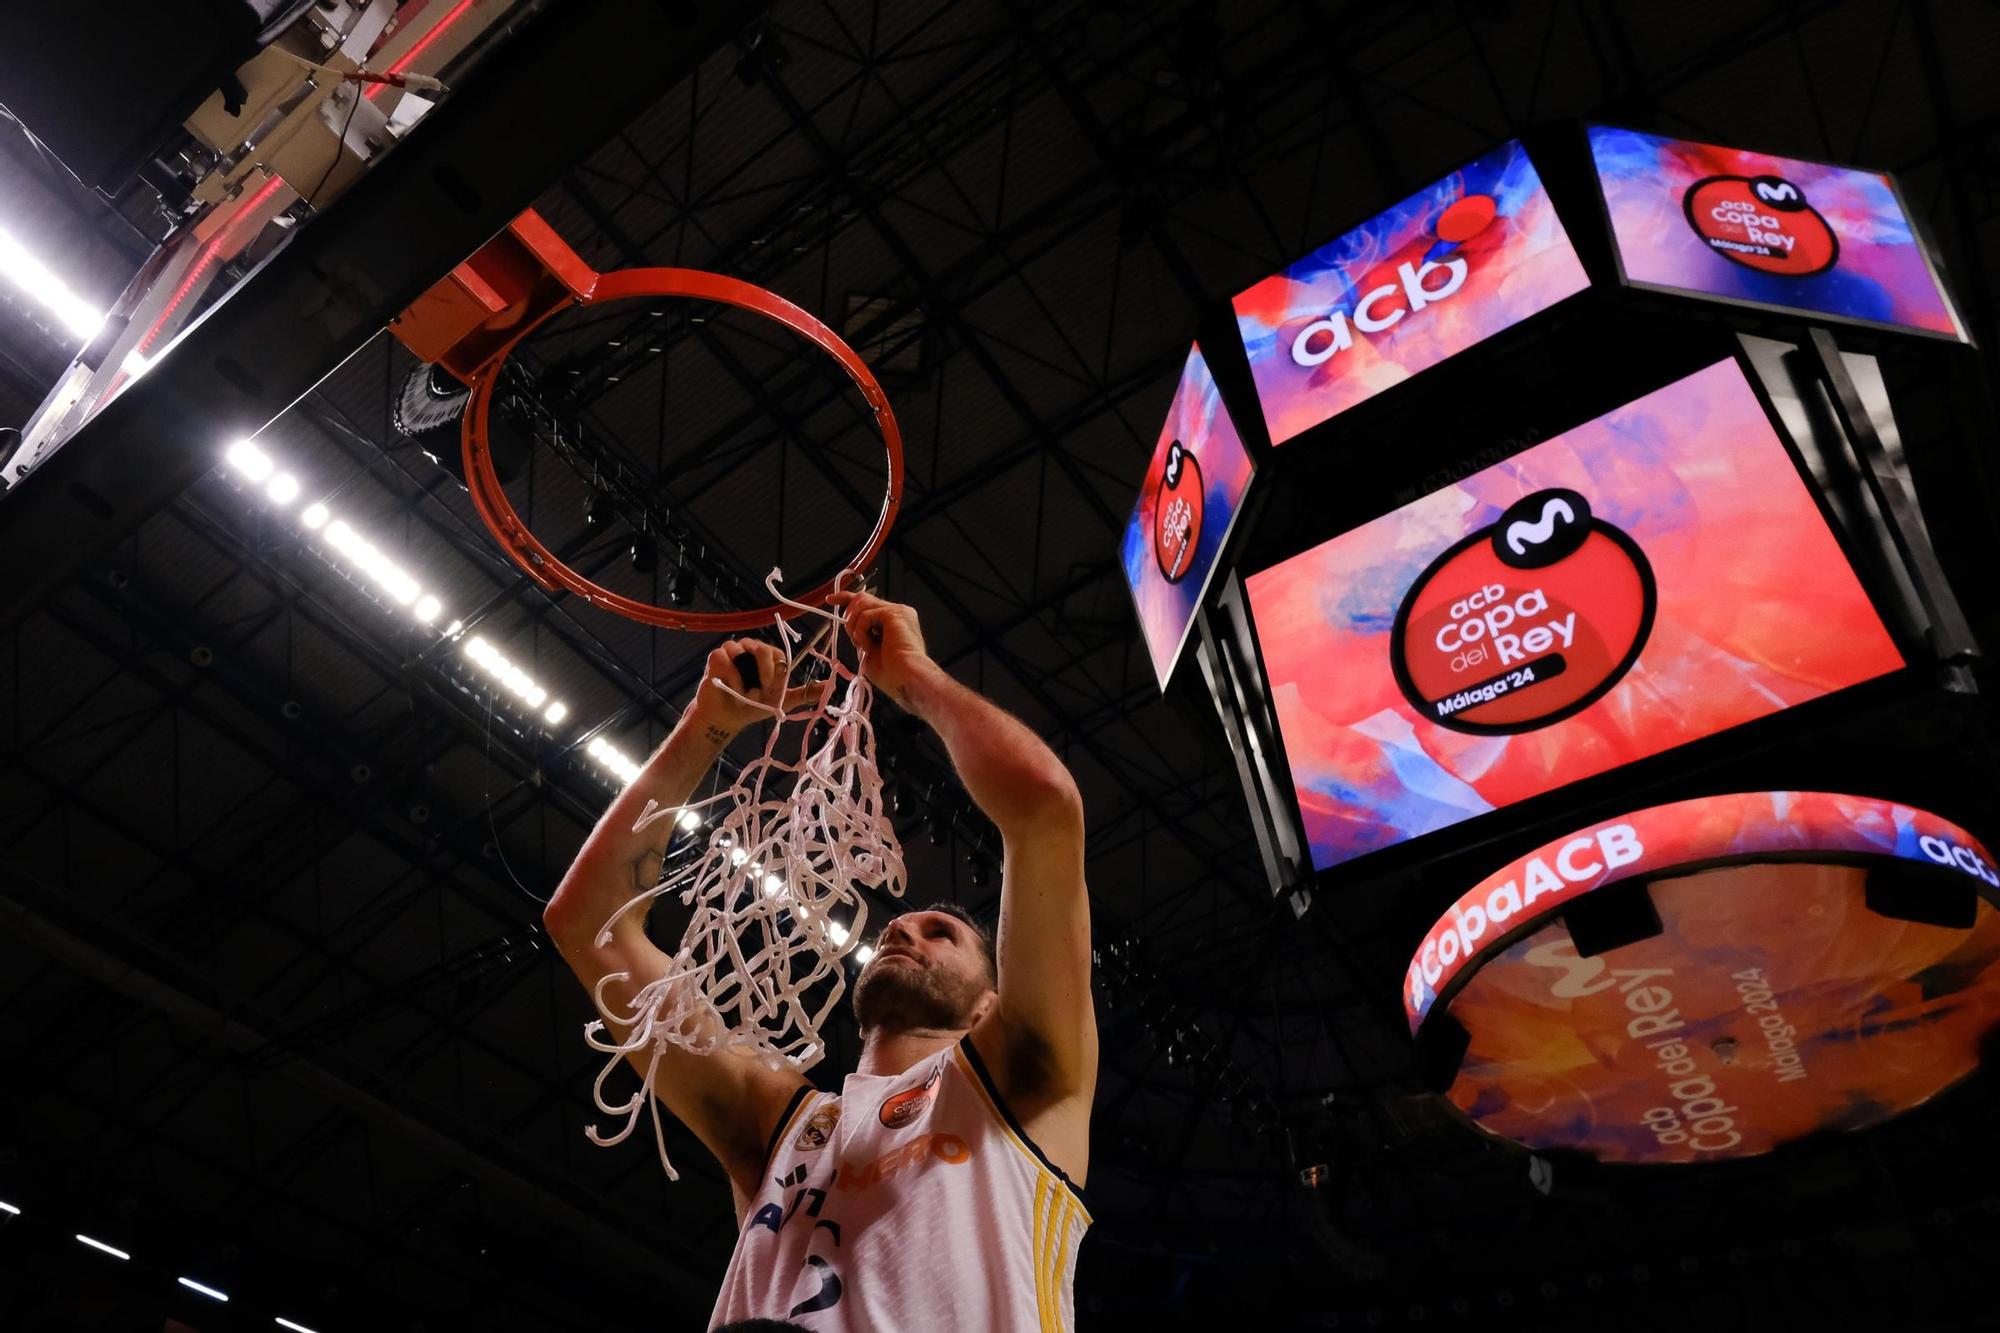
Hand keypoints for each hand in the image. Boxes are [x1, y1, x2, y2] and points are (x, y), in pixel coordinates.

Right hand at [685, 638, 813, 741]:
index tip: (772, 690)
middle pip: (763, 650)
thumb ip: (804, 693)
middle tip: (760, 690)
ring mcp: (733, 650)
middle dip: (764, 675)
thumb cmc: (754, 705)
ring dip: (747, 680)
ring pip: (744, 653)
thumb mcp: (782, 701)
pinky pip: (727, 662)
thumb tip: (829, 687)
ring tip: (745, 692)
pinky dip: (732, 680)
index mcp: (769, 655)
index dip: (776, 674)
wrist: (727, 717)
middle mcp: (751, 648)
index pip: (779, 655)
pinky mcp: (716, 656)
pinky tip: (731, 689)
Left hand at [827, 588, 932, 704]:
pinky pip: (865, 615)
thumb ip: (862, 634)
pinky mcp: (894, 613)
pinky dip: (861, 632)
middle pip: (862, 598)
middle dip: (849, 617)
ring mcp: (898, 611)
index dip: (847, 598)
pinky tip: (869, 646)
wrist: (905, 678)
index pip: (868, 601)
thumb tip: (850, 626)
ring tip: (863, 645)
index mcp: (894, 622)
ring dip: (854, 626)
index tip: (831, 600)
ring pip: (861, 603)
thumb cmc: (891, 673)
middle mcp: (898, 612)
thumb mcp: (869, 650)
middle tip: (855, 639)